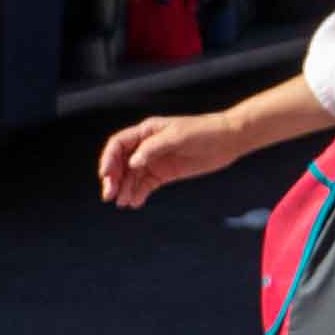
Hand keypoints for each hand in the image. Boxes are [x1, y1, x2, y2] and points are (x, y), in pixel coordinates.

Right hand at [97, 112, 230, 209]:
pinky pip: (146, 185)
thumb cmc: (203, 131)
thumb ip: (153, 148)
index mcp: (146, 131)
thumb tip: (132, 163)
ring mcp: (155, 161)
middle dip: (113, 179)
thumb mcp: (177, 136)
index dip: (108, 159)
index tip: (105, 175)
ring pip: (132, 176)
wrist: (228, 140)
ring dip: (125, 189)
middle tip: (109, 195)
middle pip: (121, 163)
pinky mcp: (165, 174)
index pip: (118, 145)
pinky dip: (139, 194)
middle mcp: (147, 146)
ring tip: (122, 203)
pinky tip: (135, 203)